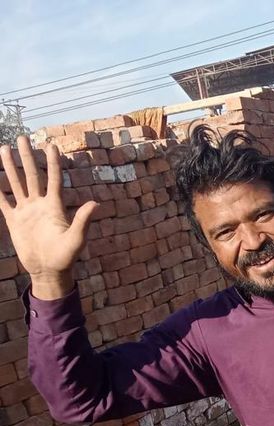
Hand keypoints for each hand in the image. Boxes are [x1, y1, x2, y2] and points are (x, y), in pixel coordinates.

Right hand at [0, 136, 97, 297]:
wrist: (48, 271)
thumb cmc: (65, 257)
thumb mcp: (76, 238)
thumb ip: (83, 220)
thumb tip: (96, 203)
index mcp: (55, 206)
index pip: (53, 179)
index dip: (52, 163)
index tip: (51, 146)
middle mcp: (40, 205)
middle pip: (32, 175)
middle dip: (27, 157)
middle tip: (22, 138)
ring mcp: (26, 211)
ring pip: (16, 183)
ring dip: (10, 167)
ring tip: (4, 148)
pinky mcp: (14, 220)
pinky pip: (3, 201)